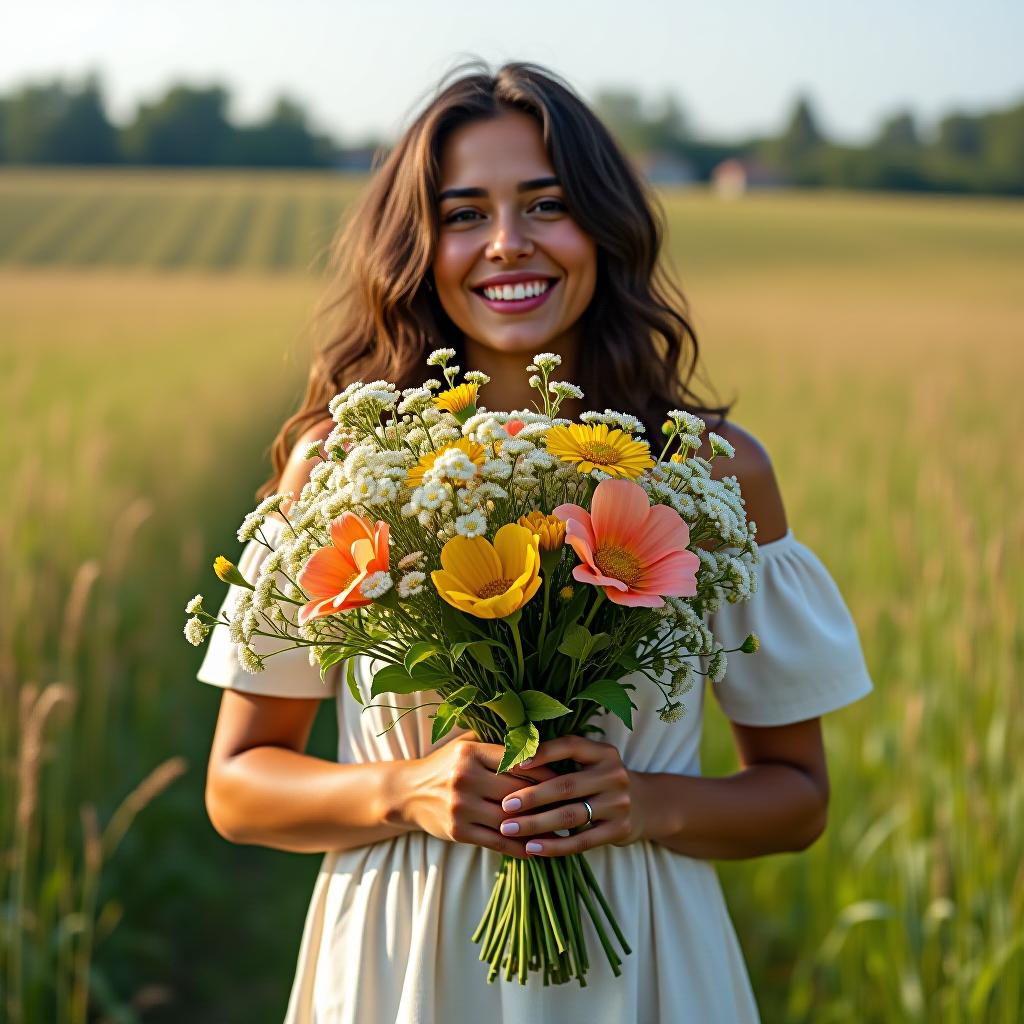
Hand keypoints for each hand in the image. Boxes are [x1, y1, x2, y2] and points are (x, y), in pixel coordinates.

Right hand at [397, 734, 556, 857]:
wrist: (408, 793)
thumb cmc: (447, 765)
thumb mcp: (466, 743)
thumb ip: (498, 741)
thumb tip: (540, 738)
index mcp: (471, 753)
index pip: (518, 763)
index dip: (545, 771)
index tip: (566, 777)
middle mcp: (464, 778)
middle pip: (517, 792)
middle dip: (547, 800)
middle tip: (572, 804)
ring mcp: (461, 808)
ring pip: (510, 819)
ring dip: (539, 826)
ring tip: (563, 828)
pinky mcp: (459, 832)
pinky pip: (498, 842)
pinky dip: (522, 846)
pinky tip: (539, 846)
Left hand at [496, 736, 641, 856]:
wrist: (647, 805)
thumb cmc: (602, 780)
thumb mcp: (592, 762)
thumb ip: (562, 759)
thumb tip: (513, 759)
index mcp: (604, 752)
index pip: (569, 747)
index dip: (540, 754)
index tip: (512, 765)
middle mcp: (614, 775)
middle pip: (565, 786)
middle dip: (531, 796)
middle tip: (505, 805)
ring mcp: (619, 804)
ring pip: (570, 815)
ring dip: (536, 824)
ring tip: (509, 828)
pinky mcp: (619, 830)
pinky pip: (581, 841)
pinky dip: (554, 846)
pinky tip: (531, 848)